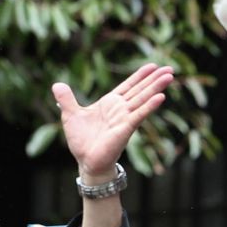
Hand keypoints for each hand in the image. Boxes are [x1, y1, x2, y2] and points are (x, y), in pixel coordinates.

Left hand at [52, 63, 173, 180]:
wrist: (86, 161)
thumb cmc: (82, 140)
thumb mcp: (70, 115)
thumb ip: (66, 99)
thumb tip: (56, 84)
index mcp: (110, 103)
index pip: (128, 86)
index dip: (140, 76)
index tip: (153, 65)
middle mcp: (120, 109)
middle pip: (140, 90)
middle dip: (154, 79)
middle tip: (170, 68)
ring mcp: (125, 118)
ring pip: (143, 99)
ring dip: (156, 88)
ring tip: (170, 76)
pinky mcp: (126, 128)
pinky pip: (139, 115)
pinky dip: (149, 106)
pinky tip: (161, 97)